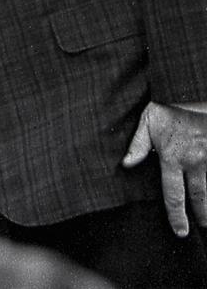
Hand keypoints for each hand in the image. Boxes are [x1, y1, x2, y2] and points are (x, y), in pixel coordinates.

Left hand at [122, 101, 206, 235]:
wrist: (193, 93)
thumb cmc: (170, 110)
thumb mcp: (149, 121)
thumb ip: (138, 144)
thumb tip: (125, 164)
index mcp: (173, 157)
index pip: (174, 193)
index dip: (176, 215)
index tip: (180, 231)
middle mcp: (195, 162)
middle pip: (200, 198)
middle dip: (202, 216)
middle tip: (201, 227)